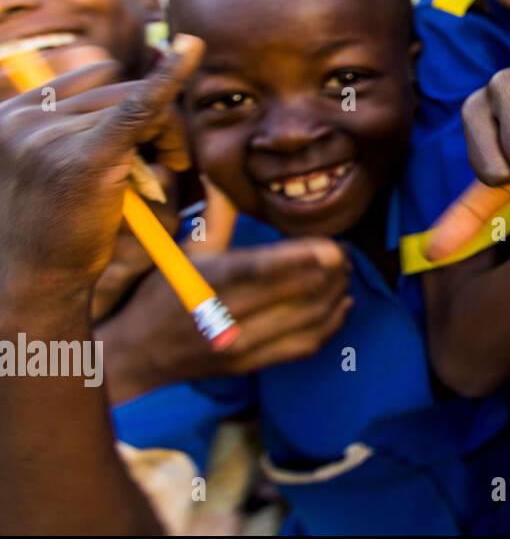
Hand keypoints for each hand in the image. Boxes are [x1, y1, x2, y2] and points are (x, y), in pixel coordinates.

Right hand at [0, 36, 201, 301]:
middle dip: (156, 120)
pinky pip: (139, 106)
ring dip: (167, 133)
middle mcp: (21, 119)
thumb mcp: (54, 167)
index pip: (93, 79)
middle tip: (172, 160)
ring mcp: (48, 135)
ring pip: (138, 103)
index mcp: (7, 115)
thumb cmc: (52, 232)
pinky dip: (169, 76)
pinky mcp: (84, 156)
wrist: (35, 282)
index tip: (146, 138)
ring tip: (170, 167)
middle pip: (119, 88)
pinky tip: (191, 50)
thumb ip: (78, 128)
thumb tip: (138, 90)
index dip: (130, 102)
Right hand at [100, 180, 352, 401]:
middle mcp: (224, 318)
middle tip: (343, 252)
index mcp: (207, 283)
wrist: (137, 355)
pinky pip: (305, 346)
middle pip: (296, 295)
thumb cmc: (162, 293)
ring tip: (343, 273)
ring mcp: (240, 347)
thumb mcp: (183, 252)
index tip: (332, 247)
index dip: (302, 258)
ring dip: (335, 294)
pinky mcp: (251, 366)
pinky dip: (331, 324)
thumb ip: (215, 216)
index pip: (261, 270)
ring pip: (308, 320)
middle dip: (330, 272)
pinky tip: (340, 304)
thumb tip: (220, 172)